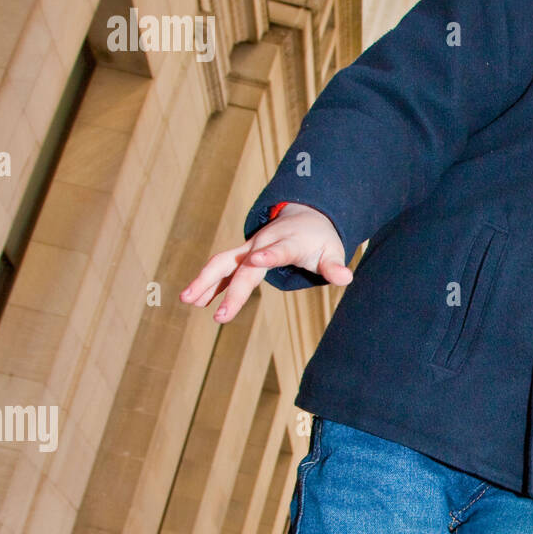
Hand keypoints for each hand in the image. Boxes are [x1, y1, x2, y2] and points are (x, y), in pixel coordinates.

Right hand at [178, 202, 352, 322]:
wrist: (305, 216)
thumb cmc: (319, 239)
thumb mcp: (332, 251)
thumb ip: (334, 266)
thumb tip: (345, 278)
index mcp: (288, 243)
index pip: (278, 250)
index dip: (269, 255)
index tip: (256, 261)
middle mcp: (264, 244)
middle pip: (245, 267)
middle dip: (232, 291)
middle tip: (220, 317)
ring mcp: (250, 248)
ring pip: (223, 262)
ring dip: (205, 281)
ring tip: (187, 300)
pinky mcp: (243, 255)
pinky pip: (223, 268)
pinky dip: (209, 283)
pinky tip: (195, 300)